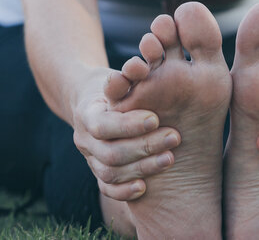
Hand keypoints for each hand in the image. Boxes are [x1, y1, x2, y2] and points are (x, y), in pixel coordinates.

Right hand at [72, 63, 179, 200]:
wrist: (95, 101)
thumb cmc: (117, 86)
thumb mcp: (120, 76)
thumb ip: (129, 76)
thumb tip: (139, 66)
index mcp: (86, 113)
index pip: (103, 125)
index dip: (129, 125)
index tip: (156, 118)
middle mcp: (84, 139)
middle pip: (110, 153)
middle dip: (144, 147)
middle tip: (174, 137)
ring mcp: (90, 158)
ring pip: (110, 173)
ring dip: (143, 167)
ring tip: (170, 157)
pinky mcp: (98, 172)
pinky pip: (106, 189)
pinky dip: (124, 191)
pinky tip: (145, 187)